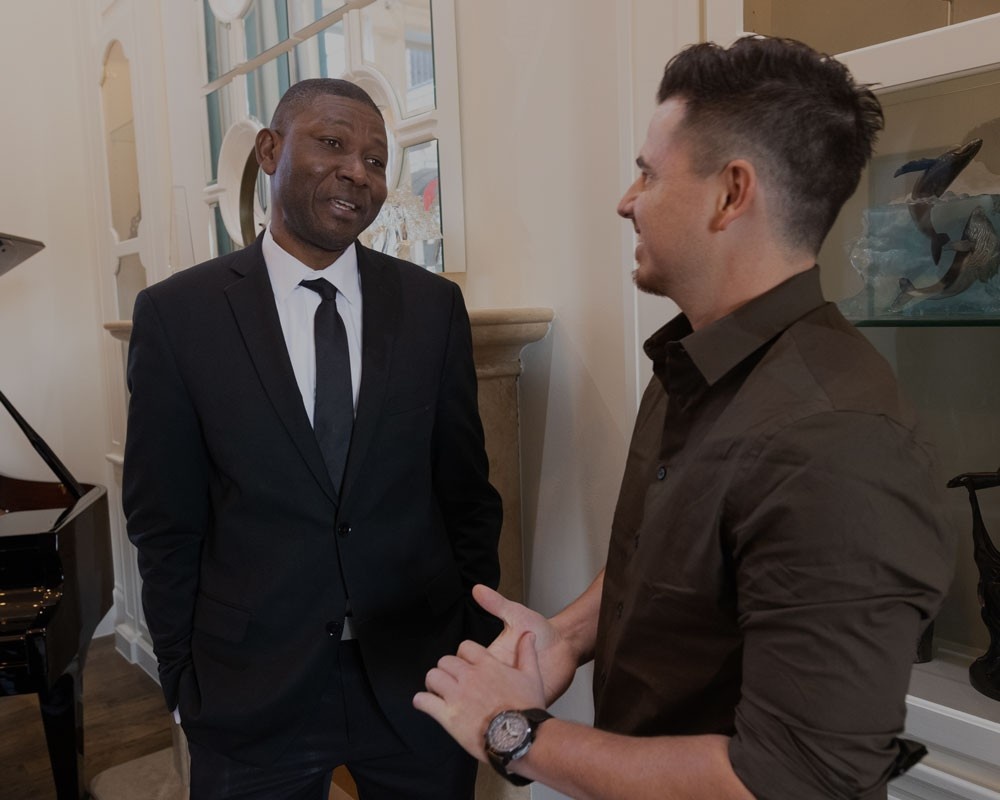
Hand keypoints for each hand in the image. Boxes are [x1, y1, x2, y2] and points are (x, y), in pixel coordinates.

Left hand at [414, 631, 544, 760]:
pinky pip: (424, 701)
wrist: (521, 737)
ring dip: (434, 683)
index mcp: (487, 665)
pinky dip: (422, 701)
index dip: (463, 655)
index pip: (464, 647)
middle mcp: (469, 676)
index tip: (466, 665)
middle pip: (445, 661)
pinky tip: (427, 704)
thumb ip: (527, 653)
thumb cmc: (527, 708)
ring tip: (439, 692)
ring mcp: (457, 696)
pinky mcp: (448, 716)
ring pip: (432, 676)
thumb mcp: (532, 676)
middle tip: (452, 682)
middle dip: (447, 670)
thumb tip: (528, 635)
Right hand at [474, 584, 579, 704]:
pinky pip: (513, 712)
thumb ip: (497, 604)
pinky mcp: (525, 701)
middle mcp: (497, 677)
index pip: (464, 666)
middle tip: (474, 686)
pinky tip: (511, 705)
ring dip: (488, 704)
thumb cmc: (542, 631)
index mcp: (490, 658)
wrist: (566, 646)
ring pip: (490, 705)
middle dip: (468, 690)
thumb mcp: (517, 615)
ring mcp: (510, 691)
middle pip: (472, 689)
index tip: (462, 666)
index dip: (461, 667)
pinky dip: (510, 712)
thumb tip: (477, 588)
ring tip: (493, 698)